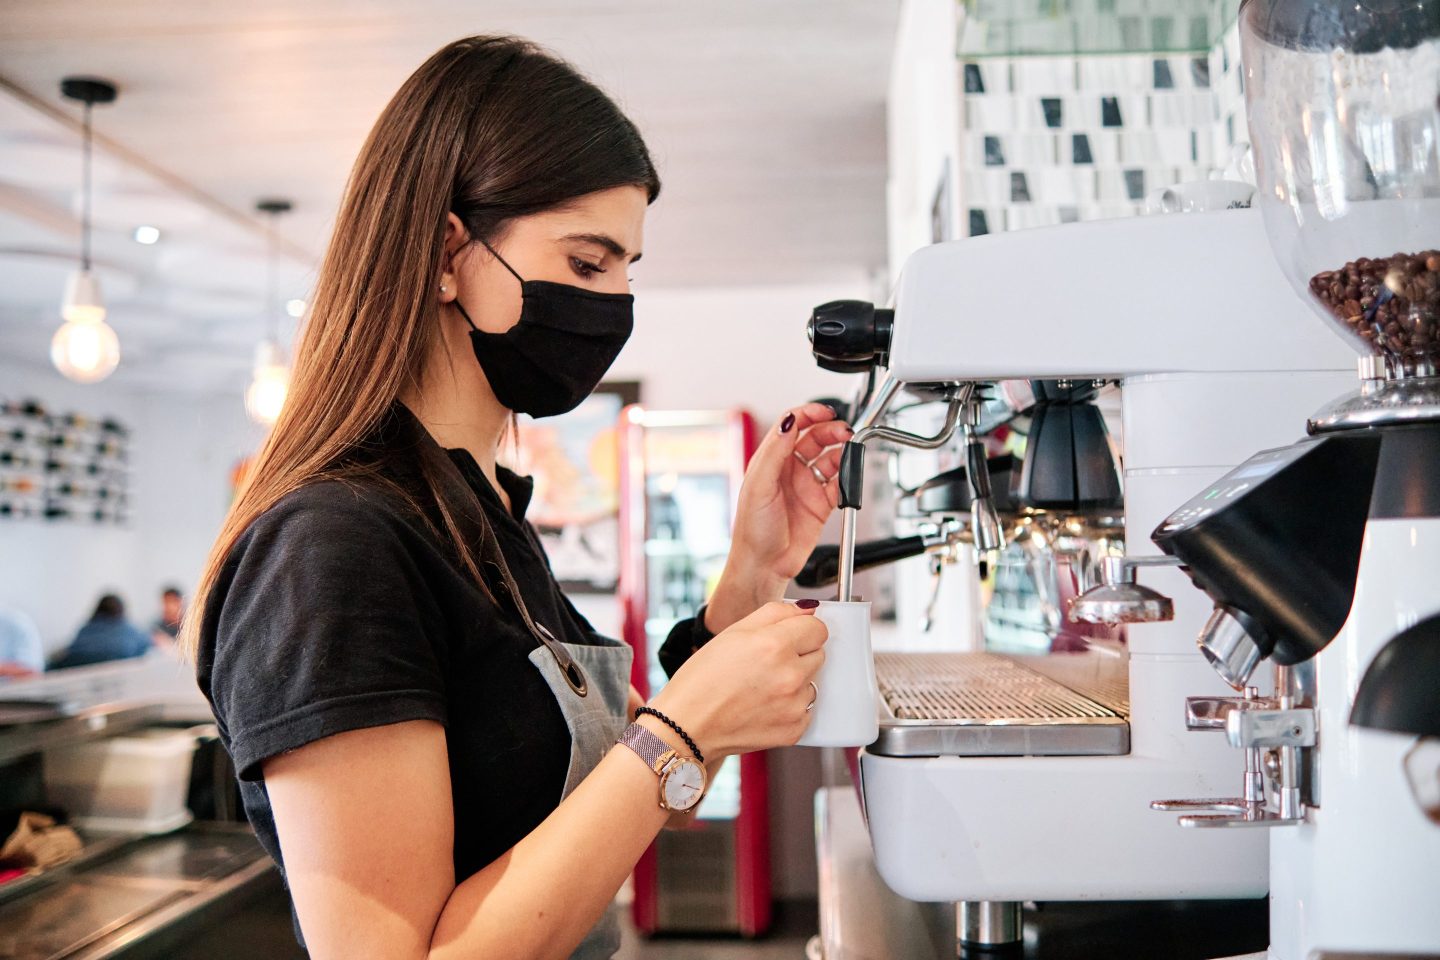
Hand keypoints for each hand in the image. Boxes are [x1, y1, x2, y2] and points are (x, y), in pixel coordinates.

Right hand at [650, 601, 826, 756]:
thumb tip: (808, 609)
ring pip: (812, 682)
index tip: (787, 636)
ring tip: (761, 687)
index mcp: (775, 645)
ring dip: (794, 682)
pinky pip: (805, 709)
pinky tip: (763, 706)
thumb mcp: (733, 632)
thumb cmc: (703, 678)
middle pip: (818, 654)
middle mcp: (790, 675)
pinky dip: (789, 707)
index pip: (818, 628)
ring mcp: (793, 705)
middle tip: (766, 663)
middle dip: (798, 654)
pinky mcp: (793, 730)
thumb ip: (775, 613)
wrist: (686, 726)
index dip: (801, 629)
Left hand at [708, 403, 851, 630]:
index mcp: (770, 460)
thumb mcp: (759, 486)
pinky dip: (848, 479)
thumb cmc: (753, 531)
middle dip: (831, 430)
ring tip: (849, 452)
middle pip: (815, 437)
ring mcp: (806, 486)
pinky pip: (840, 484)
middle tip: (844, 432)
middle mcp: (789, 470)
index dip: (809, 414)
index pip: (792, 425)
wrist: (764, 566)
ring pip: (830, 458)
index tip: (825, 412)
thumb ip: (774, 452)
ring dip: (842, 451)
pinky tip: (848, 478)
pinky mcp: (821, 504)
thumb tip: (788, 422)